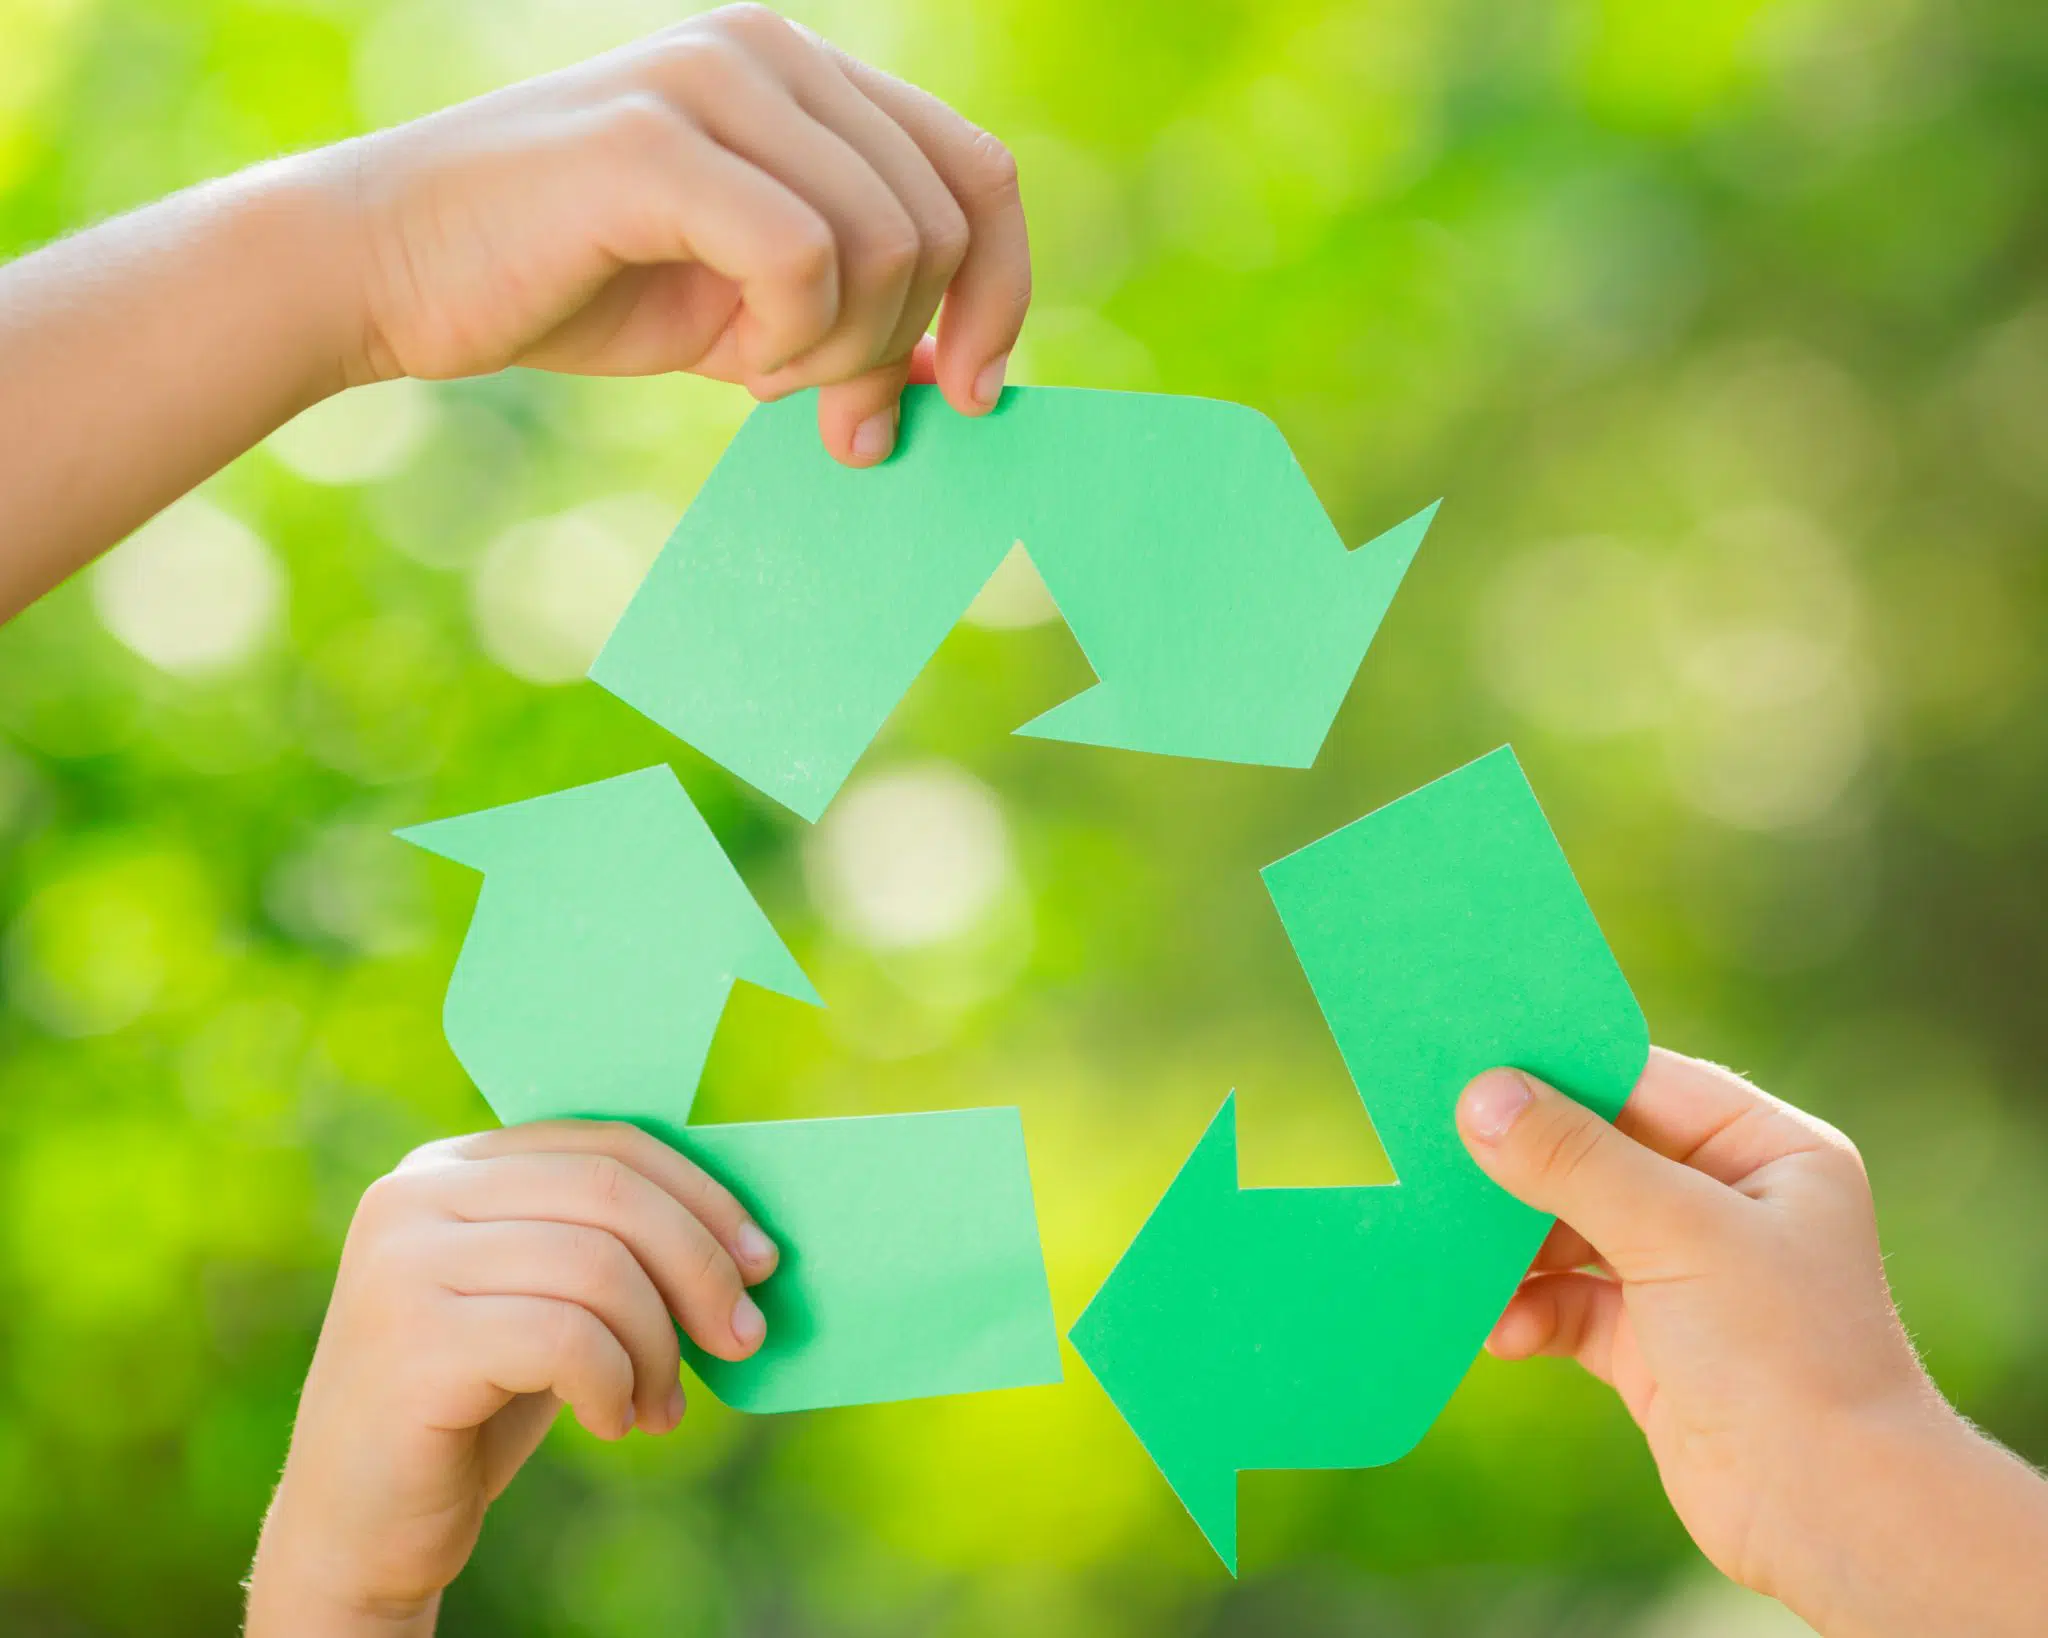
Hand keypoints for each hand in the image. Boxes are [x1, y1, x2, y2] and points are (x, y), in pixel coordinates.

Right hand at [245, 1120, 778, 1636]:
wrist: (359, 1528)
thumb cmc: (474, 1405)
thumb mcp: (542, 1299)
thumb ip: (604, 1243)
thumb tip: (740, 1232)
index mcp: (451, 1167)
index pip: (606, 1145)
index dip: (701, 1197)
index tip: (761, 1261)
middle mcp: (415, 1196)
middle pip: (612, 1194)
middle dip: (700, 1267)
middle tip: (743, 1338)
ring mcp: (403, 1264)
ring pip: (599, 1267)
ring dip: (659, 1345)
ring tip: (661, 1406)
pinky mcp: (411, 1341)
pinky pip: (566, 1339)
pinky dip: (614, 1384)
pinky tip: (612, 1423)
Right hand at [336, 3, 1028, 463]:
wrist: (395, 273)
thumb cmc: (573, 288)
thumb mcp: (749, 314)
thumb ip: (856, 321)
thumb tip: (966, 377)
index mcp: (803, 77)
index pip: (977, 170)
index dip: (1005, 291)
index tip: (977, 390)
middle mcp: (772, 52)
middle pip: (948, 219)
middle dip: (910, 348)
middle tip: (840, 418)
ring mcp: (714, 80)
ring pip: (891, 242)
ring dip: (844, 350)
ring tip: (760, 374)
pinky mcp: (657, 140)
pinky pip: (807, 258)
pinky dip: (791, 338)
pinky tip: (732, 358)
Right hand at [1457, 1048, 2047, 1636]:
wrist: (1832, 1515)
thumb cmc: (1785, 1354)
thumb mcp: (1677, 1234)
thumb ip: (1574, 1160)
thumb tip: (1482, 1095)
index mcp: (1768, 1152)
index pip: (1646, 1082)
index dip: (1560, 1068)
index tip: (1470, 1057)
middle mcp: (1731, 1205)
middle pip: (1599, 1155)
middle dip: (1524, 1166)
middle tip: (1441, 1154)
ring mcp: (1690, 1278)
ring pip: (1574, 1232)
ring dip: (1516, 1248)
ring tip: (1459, 1255)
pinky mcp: (1654, 1345)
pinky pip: (1570, 1306)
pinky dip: (1530, 1313)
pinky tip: (1502, 1332)